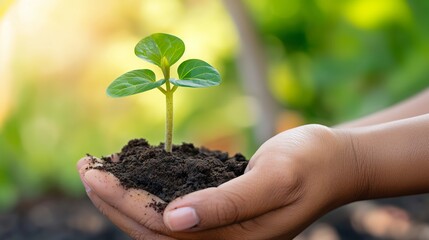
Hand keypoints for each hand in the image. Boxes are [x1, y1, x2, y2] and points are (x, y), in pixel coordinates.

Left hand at [77, 124, 361, 238]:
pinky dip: (149, 191)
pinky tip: (135, 173)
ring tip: (98, 169)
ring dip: (125, 197)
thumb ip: (227, 204)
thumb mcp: (274, 178)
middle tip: (84, 167)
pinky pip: (174, 208)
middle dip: (112, 200)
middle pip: (150, 230)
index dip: (122, 201)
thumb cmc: (310, 165)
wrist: (334, 161)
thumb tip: (173, 220)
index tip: (92, 172)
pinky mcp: (219, 213)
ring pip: (157, 222)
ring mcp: (219, 230)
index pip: (160, 228)